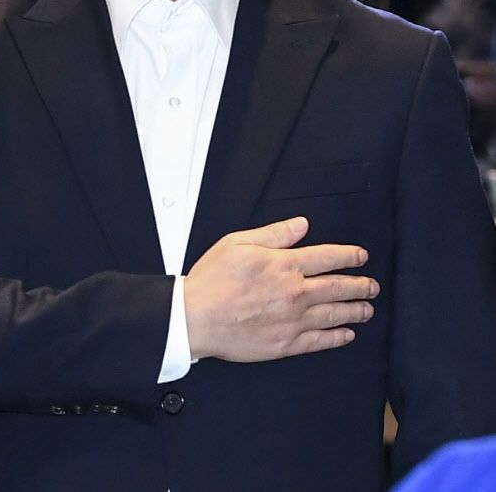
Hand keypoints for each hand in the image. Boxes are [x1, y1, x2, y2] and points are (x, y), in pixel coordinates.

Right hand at [184, 216, 378, 362]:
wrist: (195, 318)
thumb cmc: (213, 279)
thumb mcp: (238, 243)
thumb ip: (274, 234)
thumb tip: (301, 225)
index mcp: (284, 265)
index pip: (327, 257)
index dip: (349, 256)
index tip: (361, 256)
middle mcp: (294, 292)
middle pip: (338, 287)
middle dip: (360, 285)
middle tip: (373, 285)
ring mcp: (292, 321)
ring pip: (334, 314)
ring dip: (356, 310)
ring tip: (368, 308)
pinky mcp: (285, 344)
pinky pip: (320, 341)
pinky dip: (337, 337)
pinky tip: (347, 334)